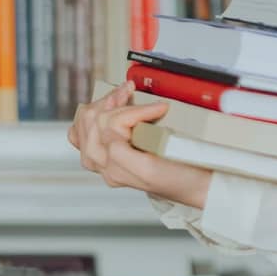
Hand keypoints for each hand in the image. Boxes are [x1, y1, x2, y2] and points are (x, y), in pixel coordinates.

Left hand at [67, 81, 212, 208]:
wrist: (193, 185)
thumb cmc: (180, 177)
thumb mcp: (151, 169)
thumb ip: (121, 154)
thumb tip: (109, 134)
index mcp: (115, 167)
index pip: (112, 125)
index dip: (137, 110)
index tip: (160, 107)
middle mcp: (105, 165)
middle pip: (94, 120)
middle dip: (114, 100)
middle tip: (132, 90)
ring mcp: (104, 160)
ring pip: (86, 122)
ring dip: (105, 102)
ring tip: (123, 93)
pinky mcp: (107, 154)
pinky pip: (83, 133)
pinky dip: (92, 116)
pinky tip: (104, 108)